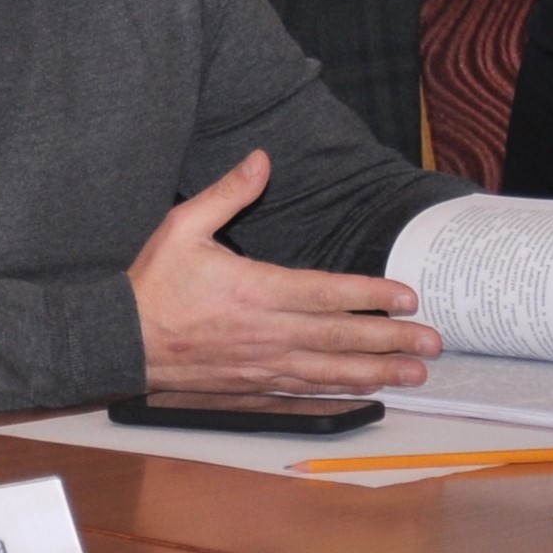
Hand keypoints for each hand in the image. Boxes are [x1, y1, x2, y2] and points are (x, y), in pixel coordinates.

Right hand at [130, 150, 442, 393]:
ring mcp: (261, 363)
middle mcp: (265, 332)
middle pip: (339, 338)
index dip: (370, 296)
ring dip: (377, 372)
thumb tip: (261, 159)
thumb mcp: (183, 225)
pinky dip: (342, 392)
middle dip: (391, 341)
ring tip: (416, 375)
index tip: (407, 297)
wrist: (120, 340)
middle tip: (432, 343)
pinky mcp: (254, 384)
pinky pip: (306, 390)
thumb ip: (227, 193)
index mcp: (253, 290)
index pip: (325, 293)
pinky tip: (369, 393)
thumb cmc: (153, 283)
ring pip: (330, 371)